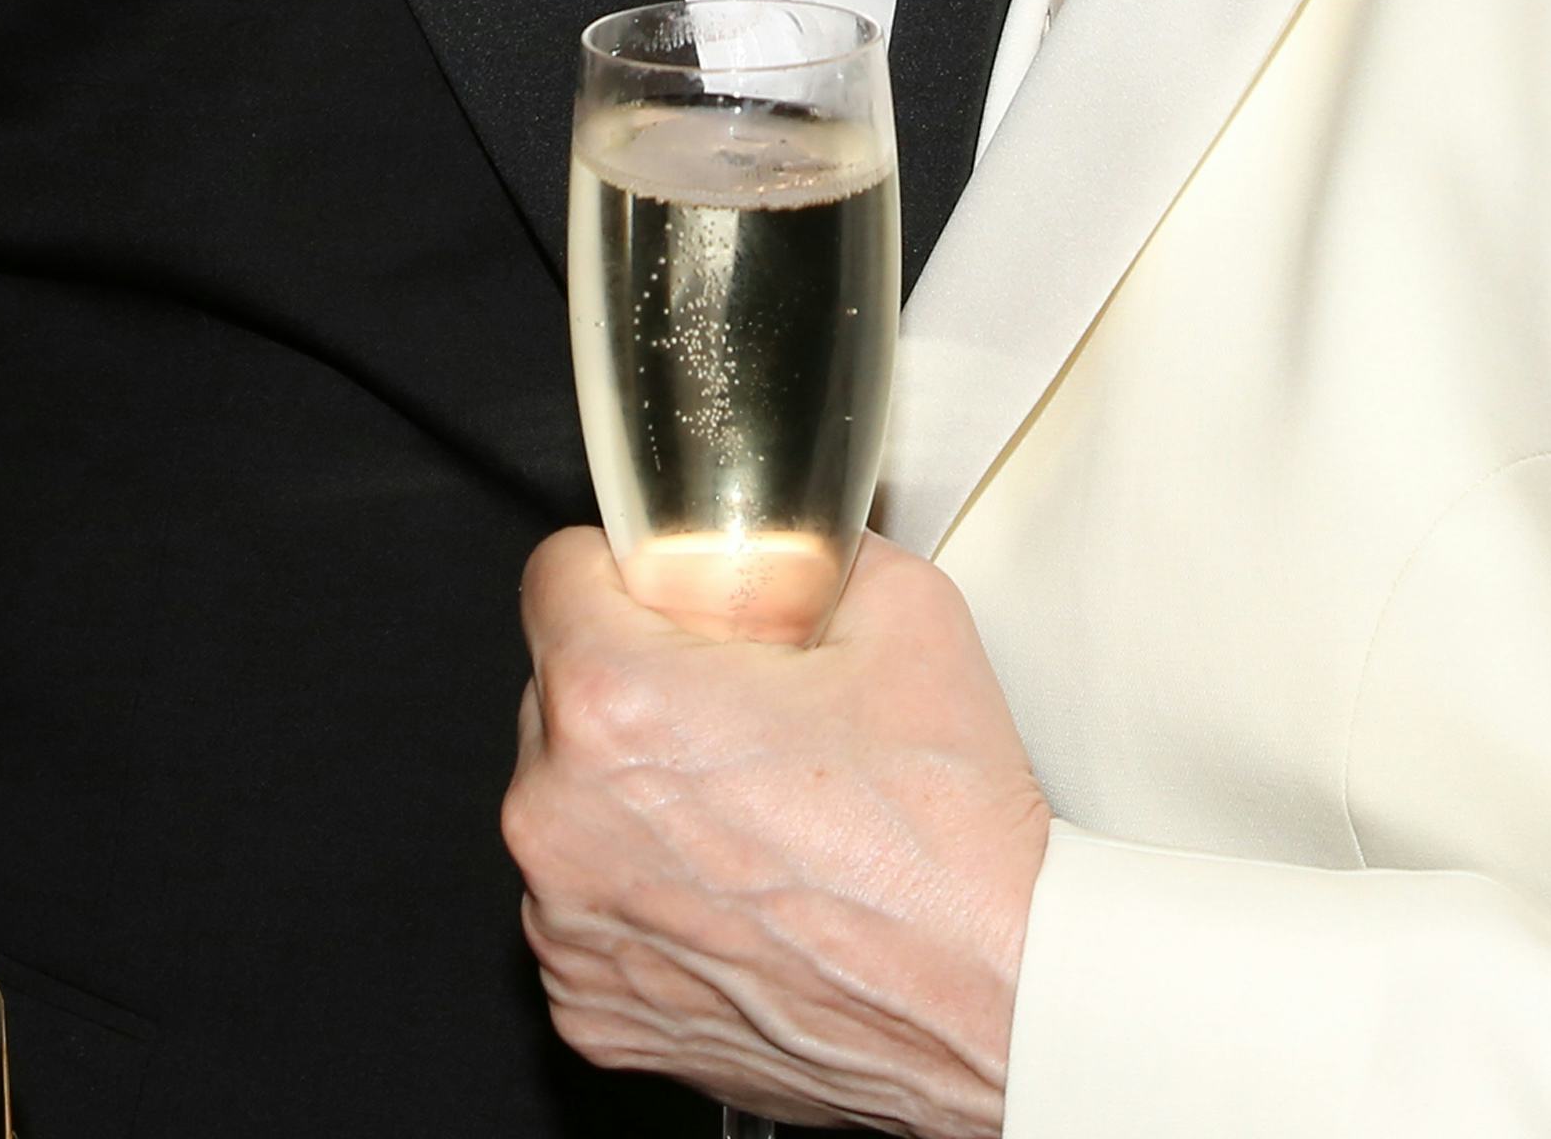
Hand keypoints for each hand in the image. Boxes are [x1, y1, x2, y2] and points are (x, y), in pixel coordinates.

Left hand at [507, 530, 1046, 1136]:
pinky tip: (740, 892)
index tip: (667, 594)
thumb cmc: (946, 832)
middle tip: (738, 708)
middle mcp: (563, 821)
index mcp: (616, 704)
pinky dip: (646, 897)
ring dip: (634, 798)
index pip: (556, 574)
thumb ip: (808, 549)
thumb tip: (782, 539)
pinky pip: (590, 912)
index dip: (624, 570)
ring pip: (571, 809)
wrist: (994, 1000)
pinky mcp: (593, 1011)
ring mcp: (569, 929)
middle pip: (558, 695)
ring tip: (752, 813)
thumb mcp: (903, 608)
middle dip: (635, 685)